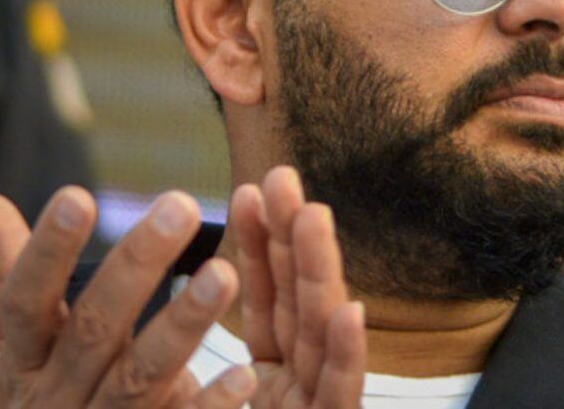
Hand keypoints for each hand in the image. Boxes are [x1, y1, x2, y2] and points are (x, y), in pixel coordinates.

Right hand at [0, 187, 256, 407]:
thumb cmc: (31, 406)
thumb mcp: (8, 352)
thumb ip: (5, 277)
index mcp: (21, 363)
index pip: (25, 302)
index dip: (47, 253)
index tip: (78, 196)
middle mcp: (55, 398)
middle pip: (94, 331)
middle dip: (136, 268)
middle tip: (181, 206)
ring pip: (140, 378)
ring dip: (183, 326)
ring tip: (223, 273)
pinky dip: (210, 406)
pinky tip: (245, 373)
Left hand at [229, 167, 366, 407]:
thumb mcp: (233, 392)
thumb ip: (236, 354)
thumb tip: (213, 281)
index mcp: (275, 369)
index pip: (265, 298)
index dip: (258, 245)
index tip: (247, 193)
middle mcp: (300, 378)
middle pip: (296, 301)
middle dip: (292, 237)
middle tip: (281, 176)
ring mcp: (318, 402)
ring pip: (319, 333)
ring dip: (318, 273)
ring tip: (313, 217)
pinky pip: (339, 393)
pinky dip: (347, 354)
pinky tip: (350, 311)